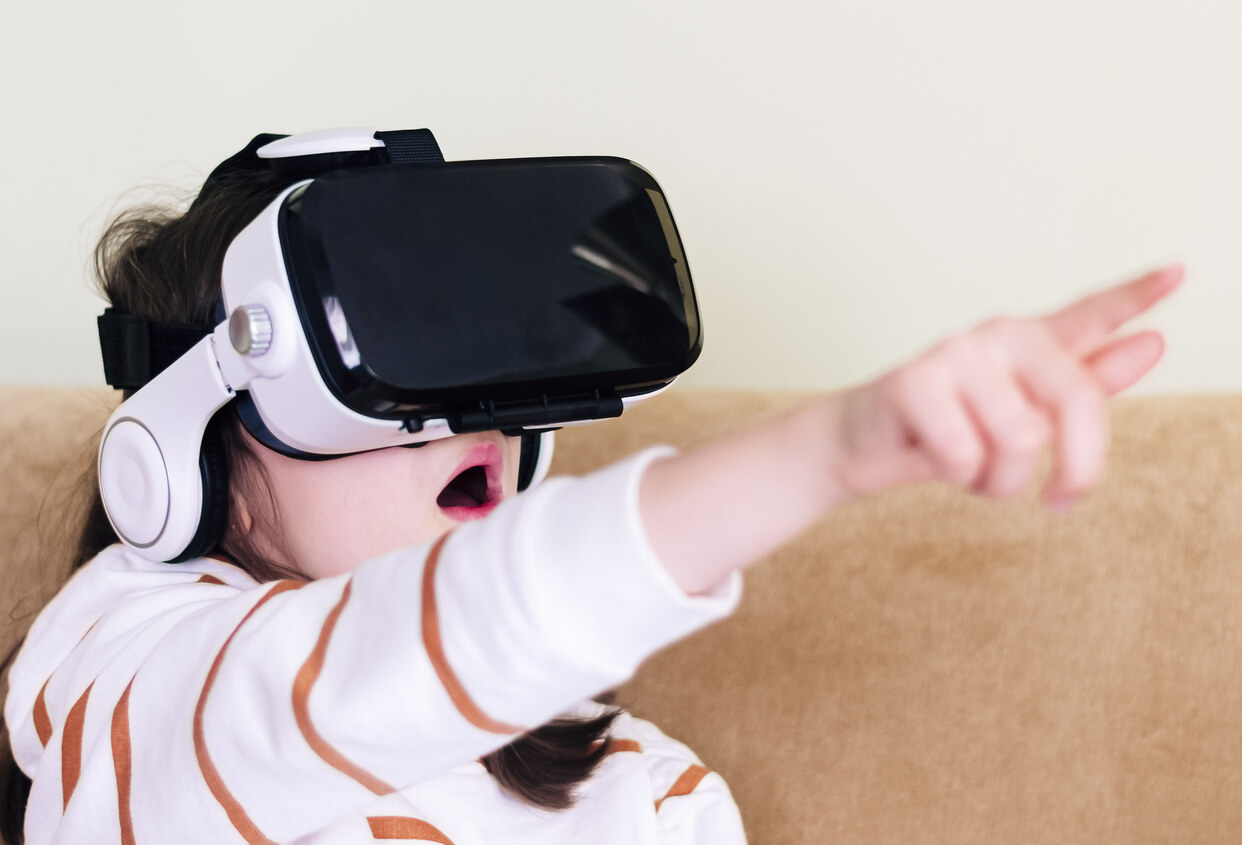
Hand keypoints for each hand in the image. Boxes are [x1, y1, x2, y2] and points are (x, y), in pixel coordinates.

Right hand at [826, 266, 1183, 509]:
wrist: (860, 448)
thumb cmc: (944, 433)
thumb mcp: (1021, 419)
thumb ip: (1084, 385)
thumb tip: (1151, 345)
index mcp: (1029, 344)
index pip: (1089, 314)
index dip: (1135, 295)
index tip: (1179, 273)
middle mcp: (998, 336)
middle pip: (1076, 401)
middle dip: (1078, 467)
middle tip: (1063, 500)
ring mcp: (955, 352)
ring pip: (1020, 440)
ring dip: (999, 480)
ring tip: (973, 470)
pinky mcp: (914, 380)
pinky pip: (966, 453)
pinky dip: (958, 475)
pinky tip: (935, 457)